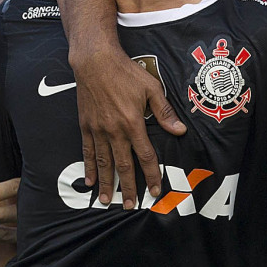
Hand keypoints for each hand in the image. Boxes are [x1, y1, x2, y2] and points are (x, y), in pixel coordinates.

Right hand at [68, 46, 184, 209]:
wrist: (95, 61)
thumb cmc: (125, 72)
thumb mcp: (151, 88)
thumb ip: (165, 112)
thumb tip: (179, 131)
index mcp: (133, 124)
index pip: (145, 156)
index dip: (152, 175)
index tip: (155, 190)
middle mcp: (115, 131)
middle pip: (123, 166)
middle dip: (128, 187)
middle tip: (129, 205)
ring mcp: (98, 130)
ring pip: (104, 163)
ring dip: (107, 183)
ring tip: (107, 200)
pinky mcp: (86, 125)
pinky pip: (87, 151)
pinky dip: (88, 167)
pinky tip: (90, 181)